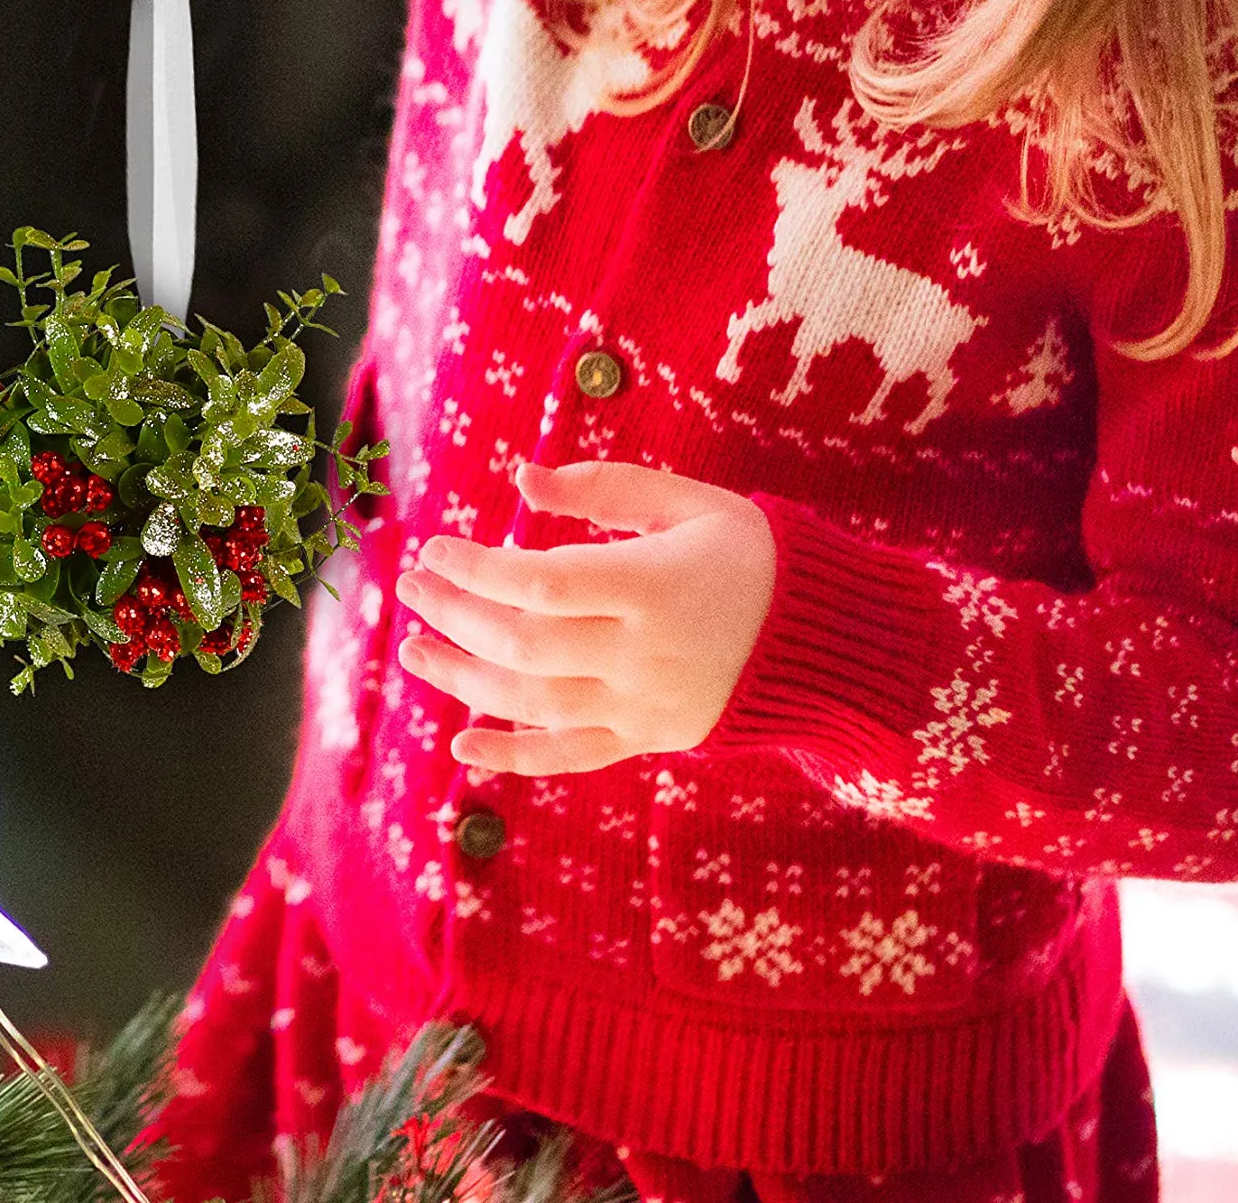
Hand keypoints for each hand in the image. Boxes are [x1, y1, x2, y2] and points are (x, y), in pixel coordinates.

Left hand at [396, 460, 777, 773]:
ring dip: (463, 680)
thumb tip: (523, 480)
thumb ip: (605, 488)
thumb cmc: (751, 554)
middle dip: (455, 617)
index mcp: (652, 587)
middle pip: (525, 645)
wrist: (827, 643)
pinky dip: (513, 757)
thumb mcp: (690, 501)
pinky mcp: (647, 739)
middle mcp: (642, 654)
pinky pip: (571, 756)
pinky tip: (462, 748)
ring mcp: (642, 705)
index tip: (434, 547)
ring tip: (413, 651)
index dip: (478, 569)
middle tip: (409, 588)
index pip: (542, 585)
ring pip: (534, 703)